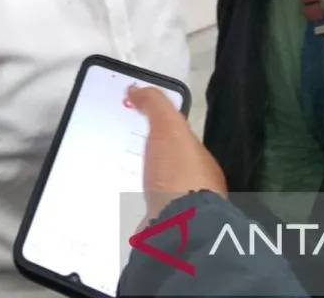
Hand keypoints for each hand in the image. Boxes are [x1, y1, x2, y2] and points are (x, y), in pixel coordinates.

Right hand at [126, 86, 225, 218]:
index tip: (137, 130)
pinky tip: (126, 209)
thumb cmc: (178, 174)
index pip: (181, 144)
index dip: (161, 135)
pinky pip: (150, 217)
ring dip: (147, 191)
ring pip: (163, 197)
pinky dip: (139, 212)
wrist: (180, 227)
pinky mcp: (166, 233)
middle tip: (125, 156)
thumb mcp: (168, 127)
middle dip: (155, 164)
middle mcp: (199, 190)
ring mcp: (183, 215)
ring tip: (121, 183)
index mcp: (202, 164)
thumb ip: (155, 105)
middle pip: (172, 171)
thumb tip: (137, 89)